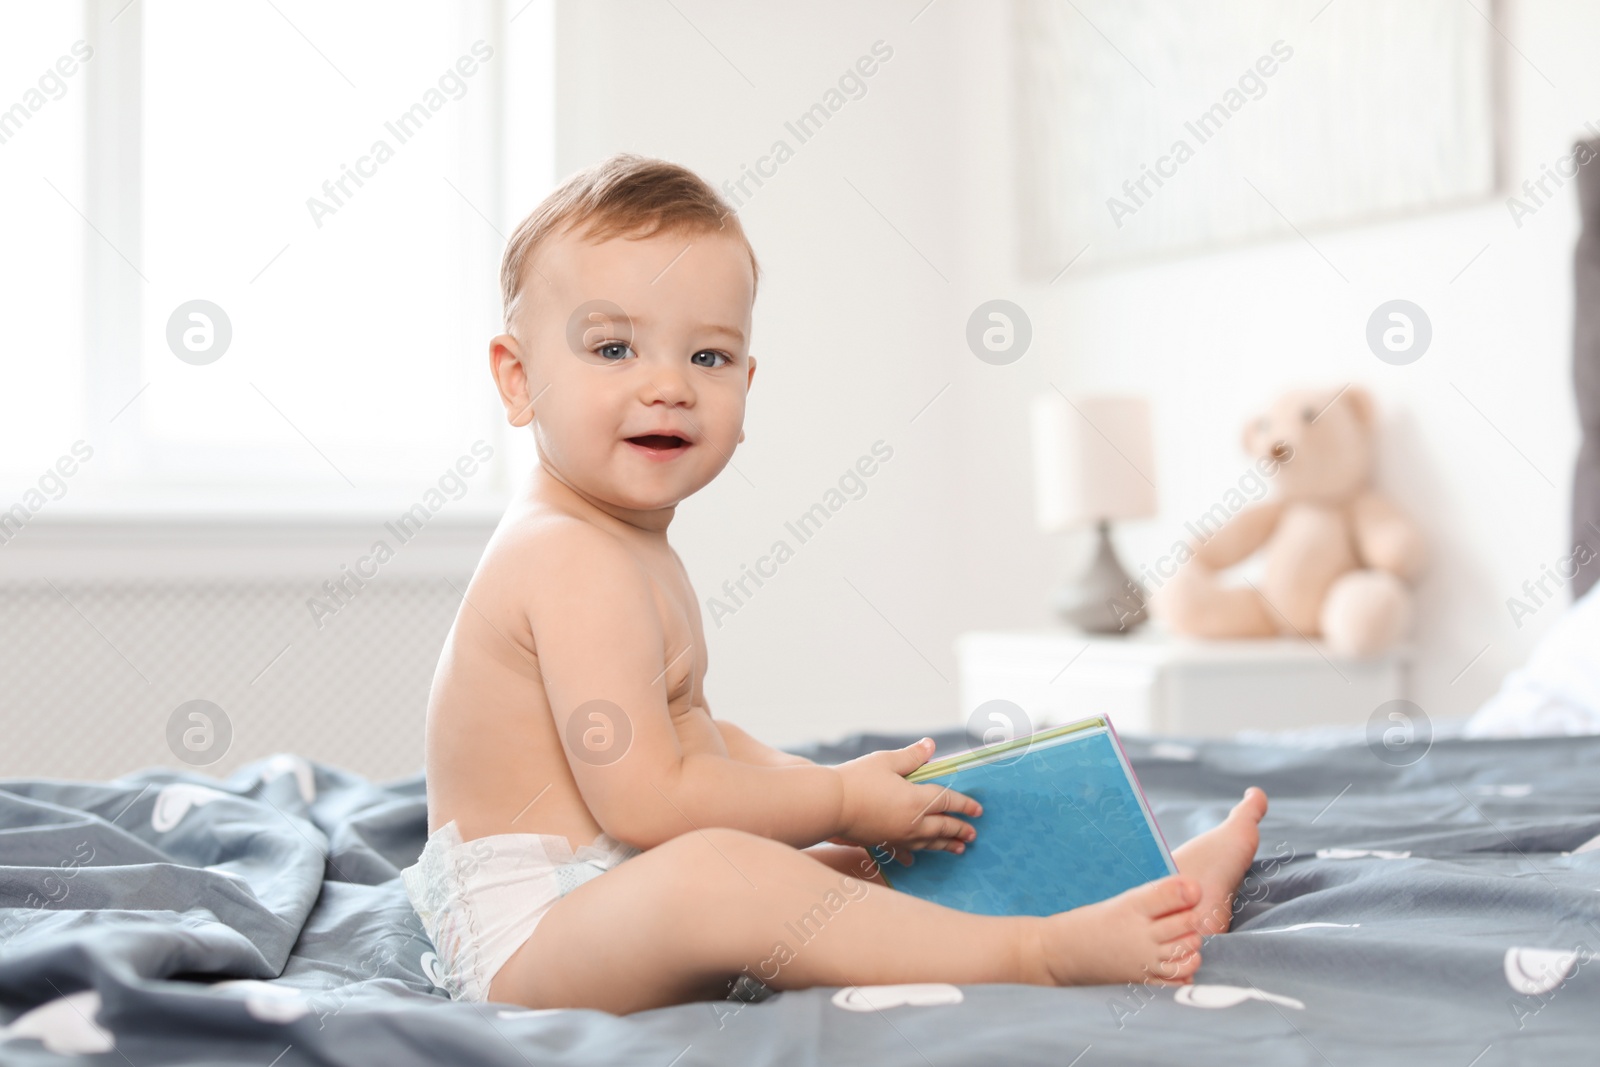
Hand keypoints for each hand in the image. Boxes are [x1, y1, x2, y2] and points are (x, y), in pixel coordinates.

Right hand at [833, 738, 981, 862]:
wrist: (830, 804)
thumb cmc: (858, 779)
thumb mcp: (886, 761)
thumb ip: (912, 756)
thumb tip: (931, 745)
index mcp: (917, 800)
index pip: (948, 802)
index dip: (965, 805)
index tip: (978, 810)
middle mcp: (912, 822)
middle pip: (943, 827)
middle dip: (960, 830)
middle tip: (973, 835)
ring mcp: (898, 836)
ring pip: (929, 843)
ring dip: (945, 845)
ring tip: (958, 849)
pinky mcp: (883, 842)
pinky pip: (905, 851)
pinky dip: (914, 854)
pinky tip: (914, 860)